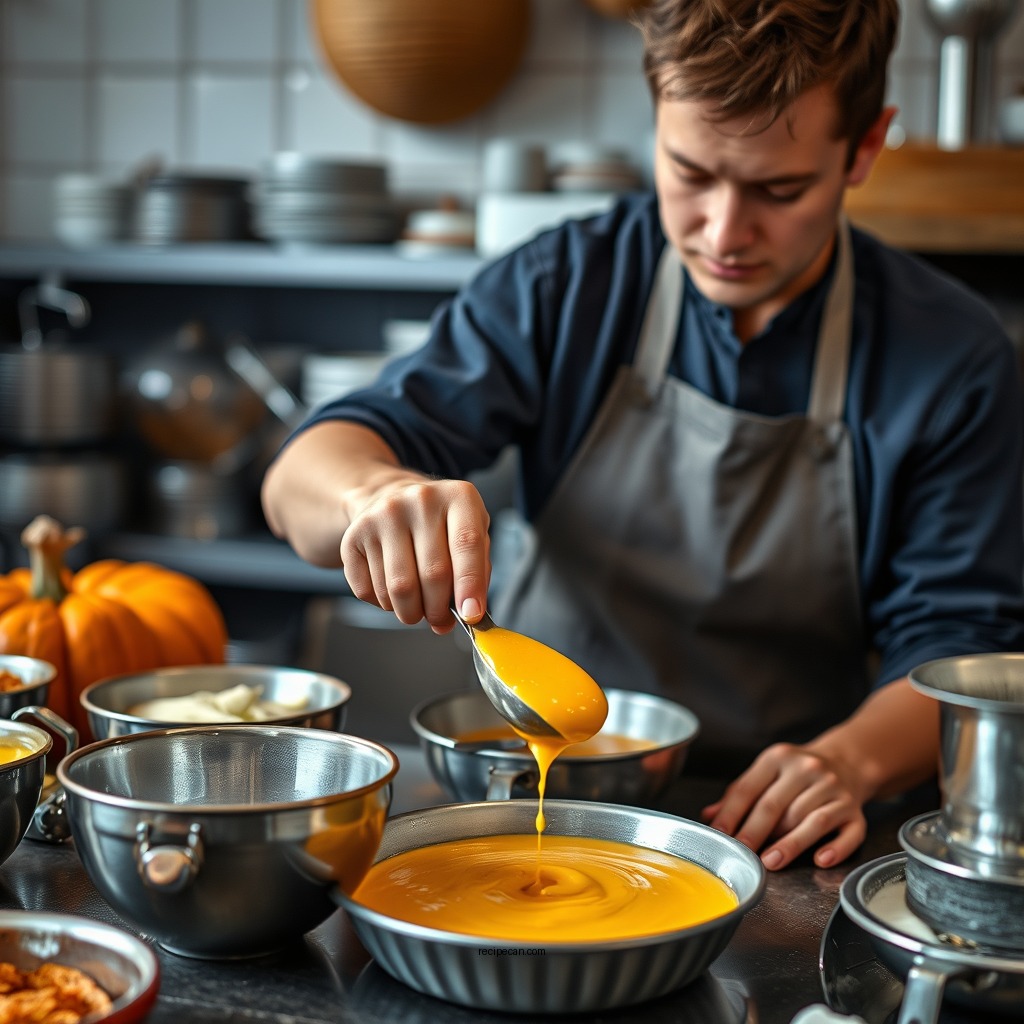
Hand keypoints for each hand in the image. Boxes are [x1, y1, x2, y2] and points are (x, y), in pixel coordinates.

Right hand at [340, 476, 491, 632]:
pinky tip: (392, 591)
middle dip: (439, 610)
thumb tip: (468, 613)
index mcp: (457, 496)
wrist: (390, 498)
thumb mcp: (473, 533)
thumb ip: (477, 572)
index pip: (467, 543)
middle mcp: (419, 500)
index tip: (470, 615)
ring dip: (411, 611)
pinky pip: (368, 591)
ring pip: (399, 588)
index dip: (470, 584)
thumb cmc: (439, 524)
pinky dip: (383, 604)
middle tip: (440, 620)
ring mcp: (383, 515)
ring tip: (417, 606)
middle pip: (432, 573)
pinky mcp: (354, 536)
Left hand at [700, 743, 867, 870]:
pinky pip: (847, 833)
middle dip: (756, 831)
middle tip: (743, 853)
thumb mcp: (767, 772)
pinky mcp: (856, 812)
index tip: (720, 834)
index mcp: (778, 758)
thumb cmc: (798, 773)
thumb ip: (739, 794)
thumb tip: (709, 817)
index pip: (749, 788)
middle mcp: (808, 770)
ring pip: (810, 819)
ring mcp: (835, 791)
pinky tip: (819, 860)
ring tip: (770, 862)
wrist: (848, 762)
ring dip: (789, 843)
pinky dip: (835, 848)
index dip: (732, 813)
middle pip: (777, 805)